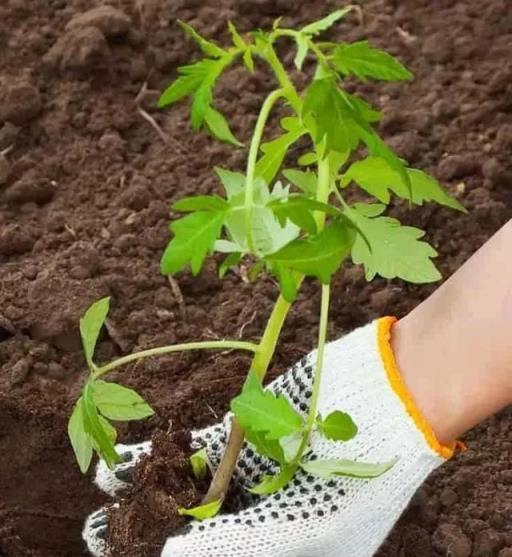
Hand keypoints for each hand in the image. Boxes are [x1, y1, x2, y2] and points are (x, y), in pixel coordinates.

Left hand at [84, 318, 451, 556]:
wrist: (387, 400)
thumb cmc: (359, 475)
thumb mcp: (302, 526)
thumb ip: (237, 545)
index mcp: (288, 545)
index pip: (223, 554)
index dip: (176, 553)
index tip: (130, 553)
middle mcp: (269, 508)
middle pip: (198, 523)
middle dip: (149, 524)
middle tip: (99, 530)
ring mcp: (258, 466)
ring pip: (193, 482)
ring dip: (150, 485)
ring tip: (105, 493)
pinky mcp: (252, 430)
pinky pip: (202, 444)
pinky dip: (168, 450)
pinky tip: (133, 455)